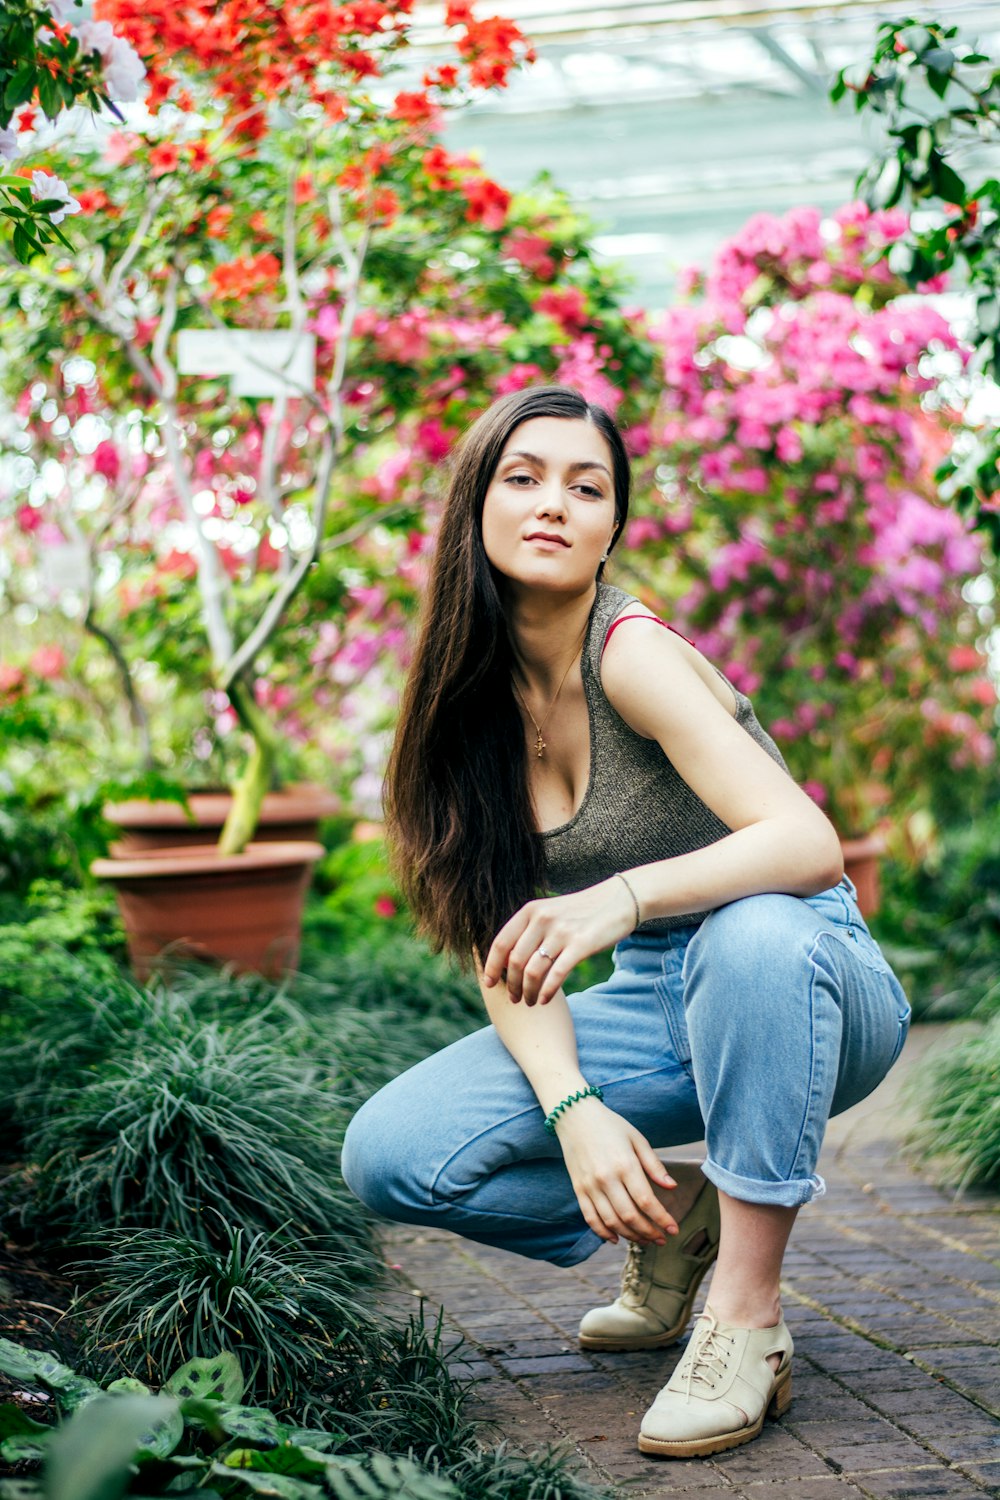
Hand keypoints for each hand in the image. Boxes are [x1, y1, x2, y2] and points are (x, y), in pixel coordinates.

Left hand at [482, 878, 636, 1005]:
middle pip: (515, 961)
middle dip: (511, 985)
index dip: (491, 966)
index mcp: (531, 910)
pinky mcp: (581, 944)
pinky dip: (547, 991)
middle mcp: (543, 919)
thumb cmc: (582, 911)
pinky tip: (545, 1000)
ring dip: (528, 992)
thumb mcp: (551, 911)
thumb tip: (508, 957)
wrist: (619, 900)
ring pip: (533, 971)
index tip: (489, 984)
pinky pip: (556, 974)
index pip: (501, 942)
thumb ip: (531, 929)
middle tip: (514, 999)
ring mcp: (562, 932)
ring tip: (530, 1002)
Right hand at [554, 1097, 680, 1245]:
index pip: (646, 1201)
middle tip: (662, 1239)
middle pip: (630, 1216)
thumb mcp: (637, 1139)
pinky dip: (603, 1233)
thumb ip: (654, 1165)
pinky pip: (590, 1218)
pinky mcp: (578, 1189)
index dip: (662, 1219)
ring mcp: (590, 1186)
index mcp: (625, 1164)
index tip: (674, 1229)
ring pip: (612, 1222)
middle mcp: (606, 1178)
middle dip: (649, 1232)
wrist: (575, 1116)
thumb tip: (672, 1187)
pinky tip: (617, 1238)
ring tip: (645, 1240)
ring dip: (630, 1236)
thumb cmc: (610, 1126)